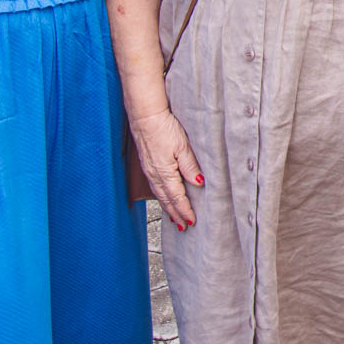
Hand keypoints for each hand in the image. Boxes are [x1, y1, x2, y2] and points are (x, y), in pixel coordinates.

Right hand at [127, 108, 202, 228]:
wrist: (145, 116)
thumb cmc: (164, 128)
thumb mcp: (182, 146)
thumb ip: (190, 166)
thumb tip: (198, 183)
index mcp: (165, 173)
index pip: (177, 197)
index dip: (185, 210)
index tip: (192, 221)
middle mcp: (155, 175)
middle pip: (167, 200)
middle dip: (176, 214)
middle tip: (184, 227)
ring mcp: (149, 171)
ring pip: (160, 195)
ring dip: (168, 208)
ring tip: (175, 218)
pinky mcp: (147, 165)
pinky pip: (155, 187)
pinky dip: (161, 197)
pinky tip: (165, 198)